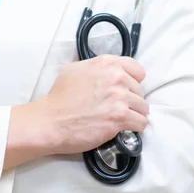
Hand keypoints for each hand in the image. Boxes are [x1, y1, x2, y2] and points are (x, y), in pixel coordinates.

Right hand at [33, 55, 148, 154]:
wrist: (49, 121)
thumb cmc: (59, 99)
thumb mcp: (74, 70)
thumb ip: (96, 68)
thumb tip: (107, 72)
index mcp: (107, 63)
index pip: (138, 70)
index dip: (133, 83)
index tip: (126, 91)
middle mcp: (116, 77)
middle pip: (140, 91)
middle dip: (131, 101)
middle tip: (117, 109)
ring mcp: (120, 97)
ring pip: (143, 108)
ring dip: (134, 115)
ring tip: (121, 120)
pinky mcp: (120, 117)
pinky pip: (141, 122)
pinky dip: (135, 127)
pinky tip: (124, 129)